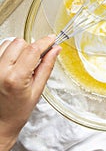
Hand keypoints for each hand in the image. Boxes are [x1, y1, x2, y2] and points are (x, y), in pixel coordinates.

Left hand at [0, 36, 60, 150]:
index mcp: (15, 78)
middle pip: (20, 42)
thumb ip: (47, 66)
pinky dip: (8, 52)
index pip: (33, 50)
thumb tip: (55, 50)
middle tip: (34, 60)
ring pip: (8, 43)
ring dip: (18, 49)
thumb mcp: (37, 90)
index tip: (52, 39)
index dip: (45, 42)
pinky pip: (0, 48)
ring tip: (21, 64)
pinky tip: (12, 64)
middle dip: (30, 48)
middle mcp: (0, 71)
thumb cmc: (17, 112)